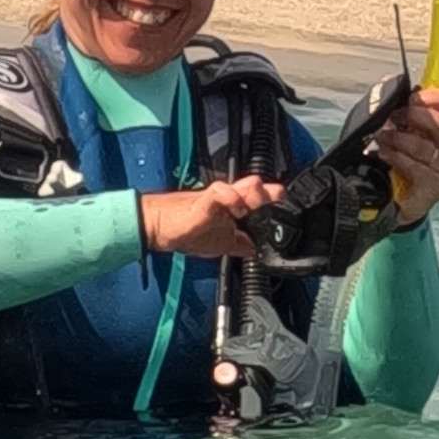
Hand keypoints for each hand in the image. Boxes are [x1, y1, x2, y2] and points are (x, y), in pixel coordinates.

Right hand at [140, 175, 281, 258]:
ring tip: (261, 194)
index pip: (253, 201)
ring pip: (238, 188)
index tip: (281, 196)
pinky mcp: (201, 201)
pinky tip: (237, 206)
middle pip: (249, 190)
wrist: (157, 226)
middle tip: (278, 193)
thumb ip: (237, 244)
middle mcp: (224, 200)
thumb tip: (254, 250)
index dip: (269, 197)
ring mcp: (214, 199)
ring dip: (252, 191)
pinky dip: (230, 197)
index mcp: (229, 209)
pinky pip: (218, 193)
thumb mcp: (218, 243)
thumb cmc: (183, 230)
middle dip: (265, 192)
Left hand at [370, 87, 438, 224]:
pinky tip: (385, 154)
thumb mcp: (394, 128)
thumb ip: (396, 106)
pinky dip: (397, 158)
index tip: (414, 97)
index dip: (435, 96)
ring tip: (382, 137)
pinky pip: (417, 167)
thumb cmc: (398, 159)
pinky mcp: (436, 187)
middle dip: (415, 115)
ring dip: (399, 138)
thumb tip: (389, 82)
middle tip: (394, 116)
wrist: (393, 199)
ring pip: (426, 146)